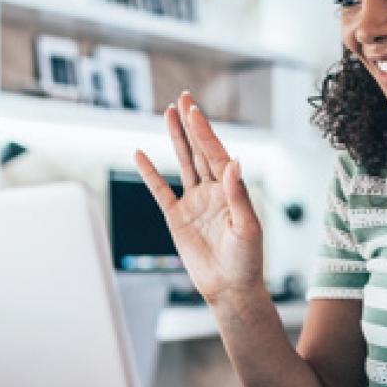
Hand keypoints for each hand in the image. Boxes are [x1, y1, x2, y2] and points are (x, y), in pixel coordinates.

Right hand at [133, 91, 264, 304]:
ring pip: (183, 163)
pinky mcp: (177, 218)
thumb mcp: (247, 227)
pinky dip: (150, 173)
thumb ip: (237, 195)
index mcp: (231, 190)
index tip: (194, 111)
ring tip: (169, 113)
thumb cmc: (247, 260)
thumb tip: (234, 163)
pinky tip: (140, 154)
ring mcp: (194, 202)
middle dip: (192, 125)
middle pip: (201, 150)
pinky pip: (160, 190)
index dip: (205, 132)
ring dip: (176, 139)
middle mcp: (213, 191)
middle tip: (184, 97)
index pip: (216, 154)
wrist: (230, 288)